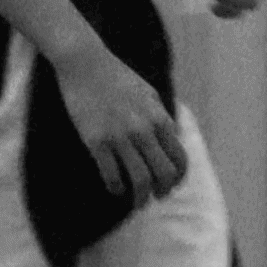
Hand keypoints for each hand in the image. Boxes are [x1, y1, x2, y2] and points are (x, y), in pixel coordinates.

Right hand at [53, 41, 187, 203]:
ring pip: (139, 179)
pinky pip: (111, 175)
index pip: (179, 158)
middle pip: (163, 174)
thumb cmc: (118, 77)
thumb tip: (173, 137)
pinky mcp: (96, 142)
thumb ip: (162, 116)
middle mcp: (144, 130)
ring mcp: (120, 137)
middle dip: (163, 191)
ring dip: (140, 197)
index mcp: (160, 118)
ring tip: (137, 202)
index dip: (179, 177)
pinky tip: (115, 190)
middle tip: (156, 197)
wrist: (86, 64)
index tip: (172, 185)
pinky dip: (116, 188)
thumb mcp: (150, 94)